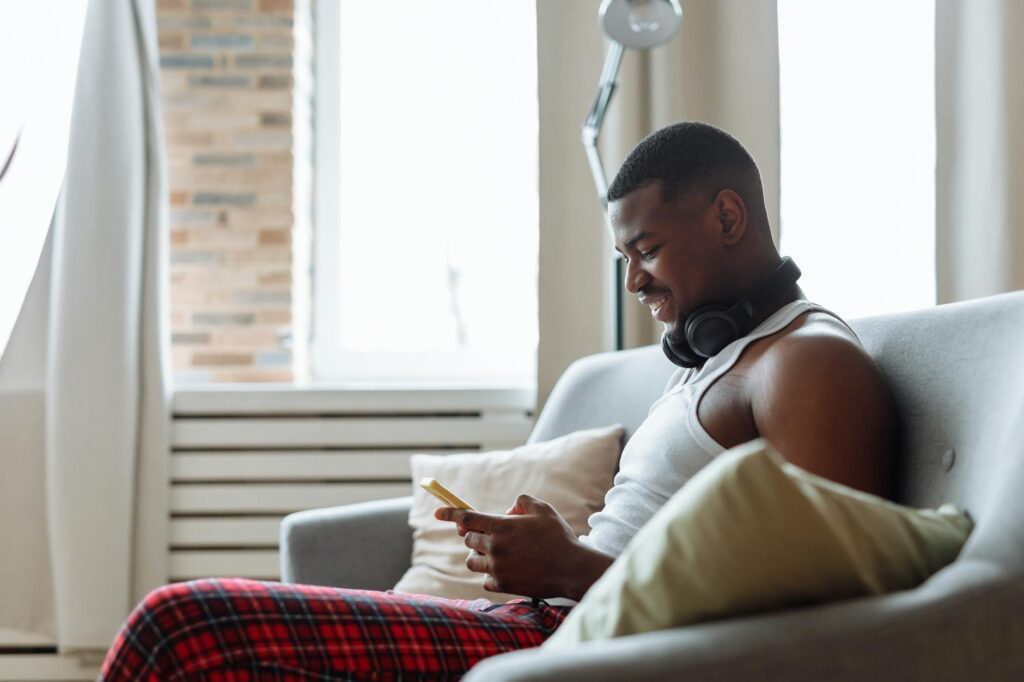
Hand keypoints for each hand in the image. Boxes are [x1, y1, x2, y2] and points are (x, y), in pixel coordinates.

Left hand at [435, 494, 612, 599]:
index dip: (450, 513)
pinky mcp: (502, 585)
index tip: (437, 513)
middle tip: (491, 534)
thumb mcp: (542, 509)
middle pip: (469, 539)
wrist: (571, 569)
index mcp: (501, 526)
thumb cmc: (558, 537)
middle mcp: (494, 547)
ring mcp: (497, 568)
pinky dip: (491, 573)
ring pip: (472, 560)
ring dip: (479, 555)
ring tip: (496, 552)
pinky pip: (485, 578)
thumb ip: (521, 502)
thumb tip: (508, 510)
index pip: (466, 518)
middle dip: (475, 535)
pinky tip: (506, 569)